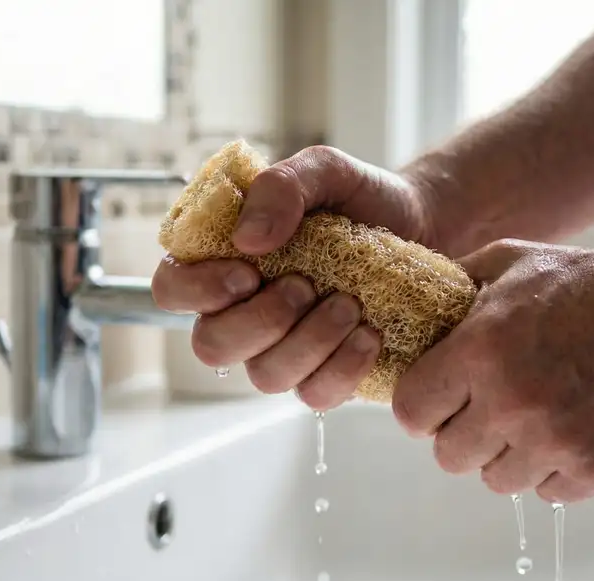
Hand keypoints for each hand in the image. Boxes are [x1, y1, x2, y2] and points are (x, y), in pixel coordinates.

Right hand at [152, 145, 435, 409]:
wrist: (422, 224)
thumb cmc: (360, 198)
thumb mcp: (325, 171)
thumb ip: (281, 187)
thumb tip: (247, 238)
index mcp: (223, 262)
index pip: (171, 290)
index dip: (197, 291)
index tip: (248, 271)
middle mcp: (242, 313)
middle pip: (211, 347)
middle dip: (260, 320)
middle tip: (305, 285)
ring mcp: (282, 350)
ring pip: (265, 377)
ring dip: (309, 342)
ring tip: (349, 304)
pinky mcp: (324, 375)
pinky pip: (315, 396)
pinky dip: (343, 368)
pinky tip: (370, 334)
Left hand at [390, 238, 593, 503]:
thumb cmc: (591, 280)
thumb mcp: (513, 261)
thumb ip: (457, 284)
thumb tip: (417, 305)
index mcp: (479, 352)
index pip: (410, 413)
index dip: (421, 407)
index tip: (438, 400)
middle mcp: (511, 403)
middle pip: (448, 457)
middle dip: (462, 434)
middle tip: (487, 410)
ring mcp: (556, 442)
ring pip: (496, 480)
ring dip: (507, 455)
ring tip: (533, 419)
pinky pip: (549, 492)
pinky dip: (554, 470)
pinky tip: (569, 431)